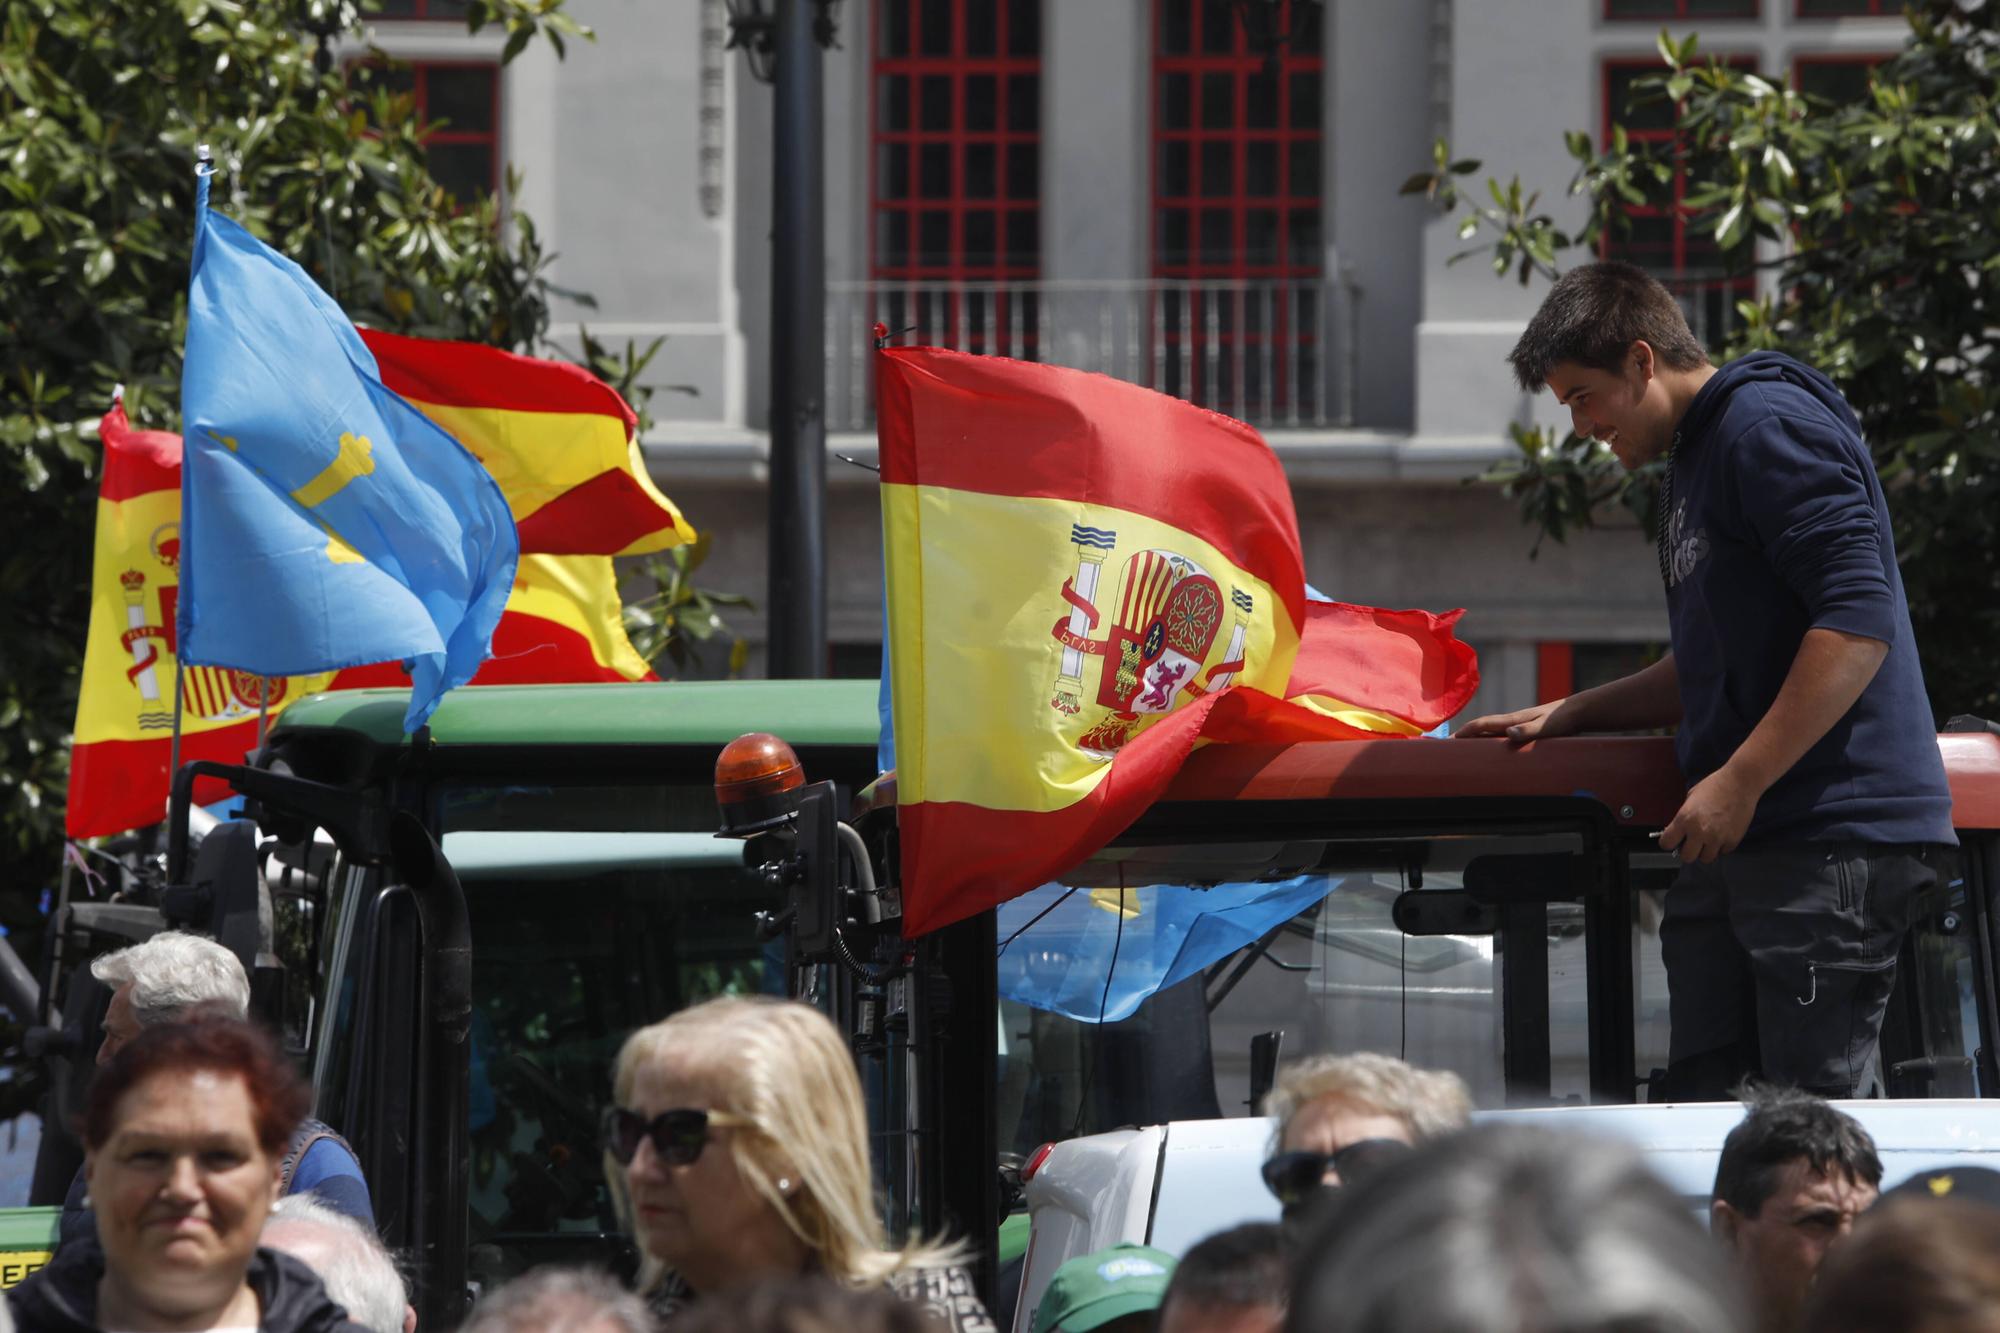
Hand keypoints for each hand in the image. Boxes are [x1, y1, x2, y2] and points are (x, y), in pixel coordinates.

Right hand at [1455, 699, 1578, 744]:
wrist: (1579, 711)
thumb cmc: (1563, 719)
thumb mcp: (1545, 727)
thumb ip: (1528, 730)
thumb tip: (1508, 733)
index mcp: (1513, 720)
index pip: (1482, 724)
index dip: (1465, 732)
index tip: (1450, 741)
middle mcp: (1513, 721)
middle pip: (1483, 727)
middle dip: (1466, 735)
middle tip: (1451, 746)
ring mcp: (1520, 724)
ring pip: (1492, 731)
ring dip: (1477, 737)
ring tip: (1467, 748)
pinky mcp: (1528, 728)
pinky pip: (1503, 735)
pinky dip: (1492, 740)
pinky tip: (1495, 747)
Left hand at [1659, 767, 1757, 863]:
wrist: (1740, 783)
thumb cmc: (1714, 786)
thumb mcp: (1690, 798)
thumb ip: (1684, 817)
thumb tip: (1680, 831)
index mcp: (1684, 819)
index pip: (1667, 843)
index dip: (1669, 842)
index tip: (1673, 840)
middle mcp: (1699, 832)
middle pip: (1687, 857)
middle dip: (1688, 851)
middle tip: (1692, 843)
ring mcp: (1717, 838)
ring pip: (1706, 859)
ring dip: (1705, 851)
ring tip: (1708, 840)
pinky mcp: (1733, 840)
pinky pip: (1723, 852)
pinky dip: (1722, 846)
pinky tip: (1722, 835)